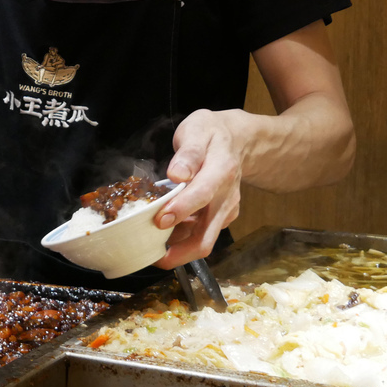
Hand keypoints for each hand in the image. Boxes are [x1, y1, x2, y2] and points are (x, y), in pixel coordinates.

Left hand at [152, 108, 245, 268]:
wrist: (237, 140)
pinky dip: (181, 238)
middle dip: (178, 253)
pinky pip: (201, 233)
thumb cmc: (211, 133)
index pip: (202, 195)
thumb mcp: (197, 130)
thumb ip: (188, 152)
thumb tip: (177, 174)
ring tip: (148, 246)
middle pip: (206, 236)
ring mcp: (225, 210)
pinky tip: (162, 232)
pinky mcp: (221, 217)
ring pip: (202, 240)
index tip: (159, 220)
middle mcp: (226, 197)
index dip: (181, 210)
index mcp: (220, 171)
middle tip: (151, 256)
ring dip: (177, 249)